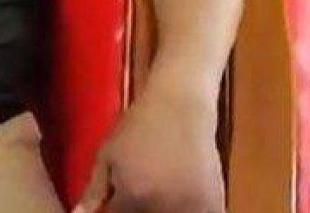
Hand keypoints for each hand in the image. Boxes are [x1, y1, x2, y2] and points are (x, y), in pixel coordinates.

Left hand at [74, 86, 223, 212]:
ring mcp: (192, 207)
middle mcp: (163, 207)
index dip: (112, 211)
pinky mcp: (215, 203)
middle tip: (136, 195)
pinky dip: (188, 211)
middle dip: (137, 211)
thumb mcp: (108, 154)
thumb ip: (94, 189)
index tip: (114, 203)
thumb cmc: (139, 126)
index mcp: (133, 197)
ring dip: (160, 211)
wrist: (180, 107)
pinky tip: (179, 201)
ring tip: (155, 194)